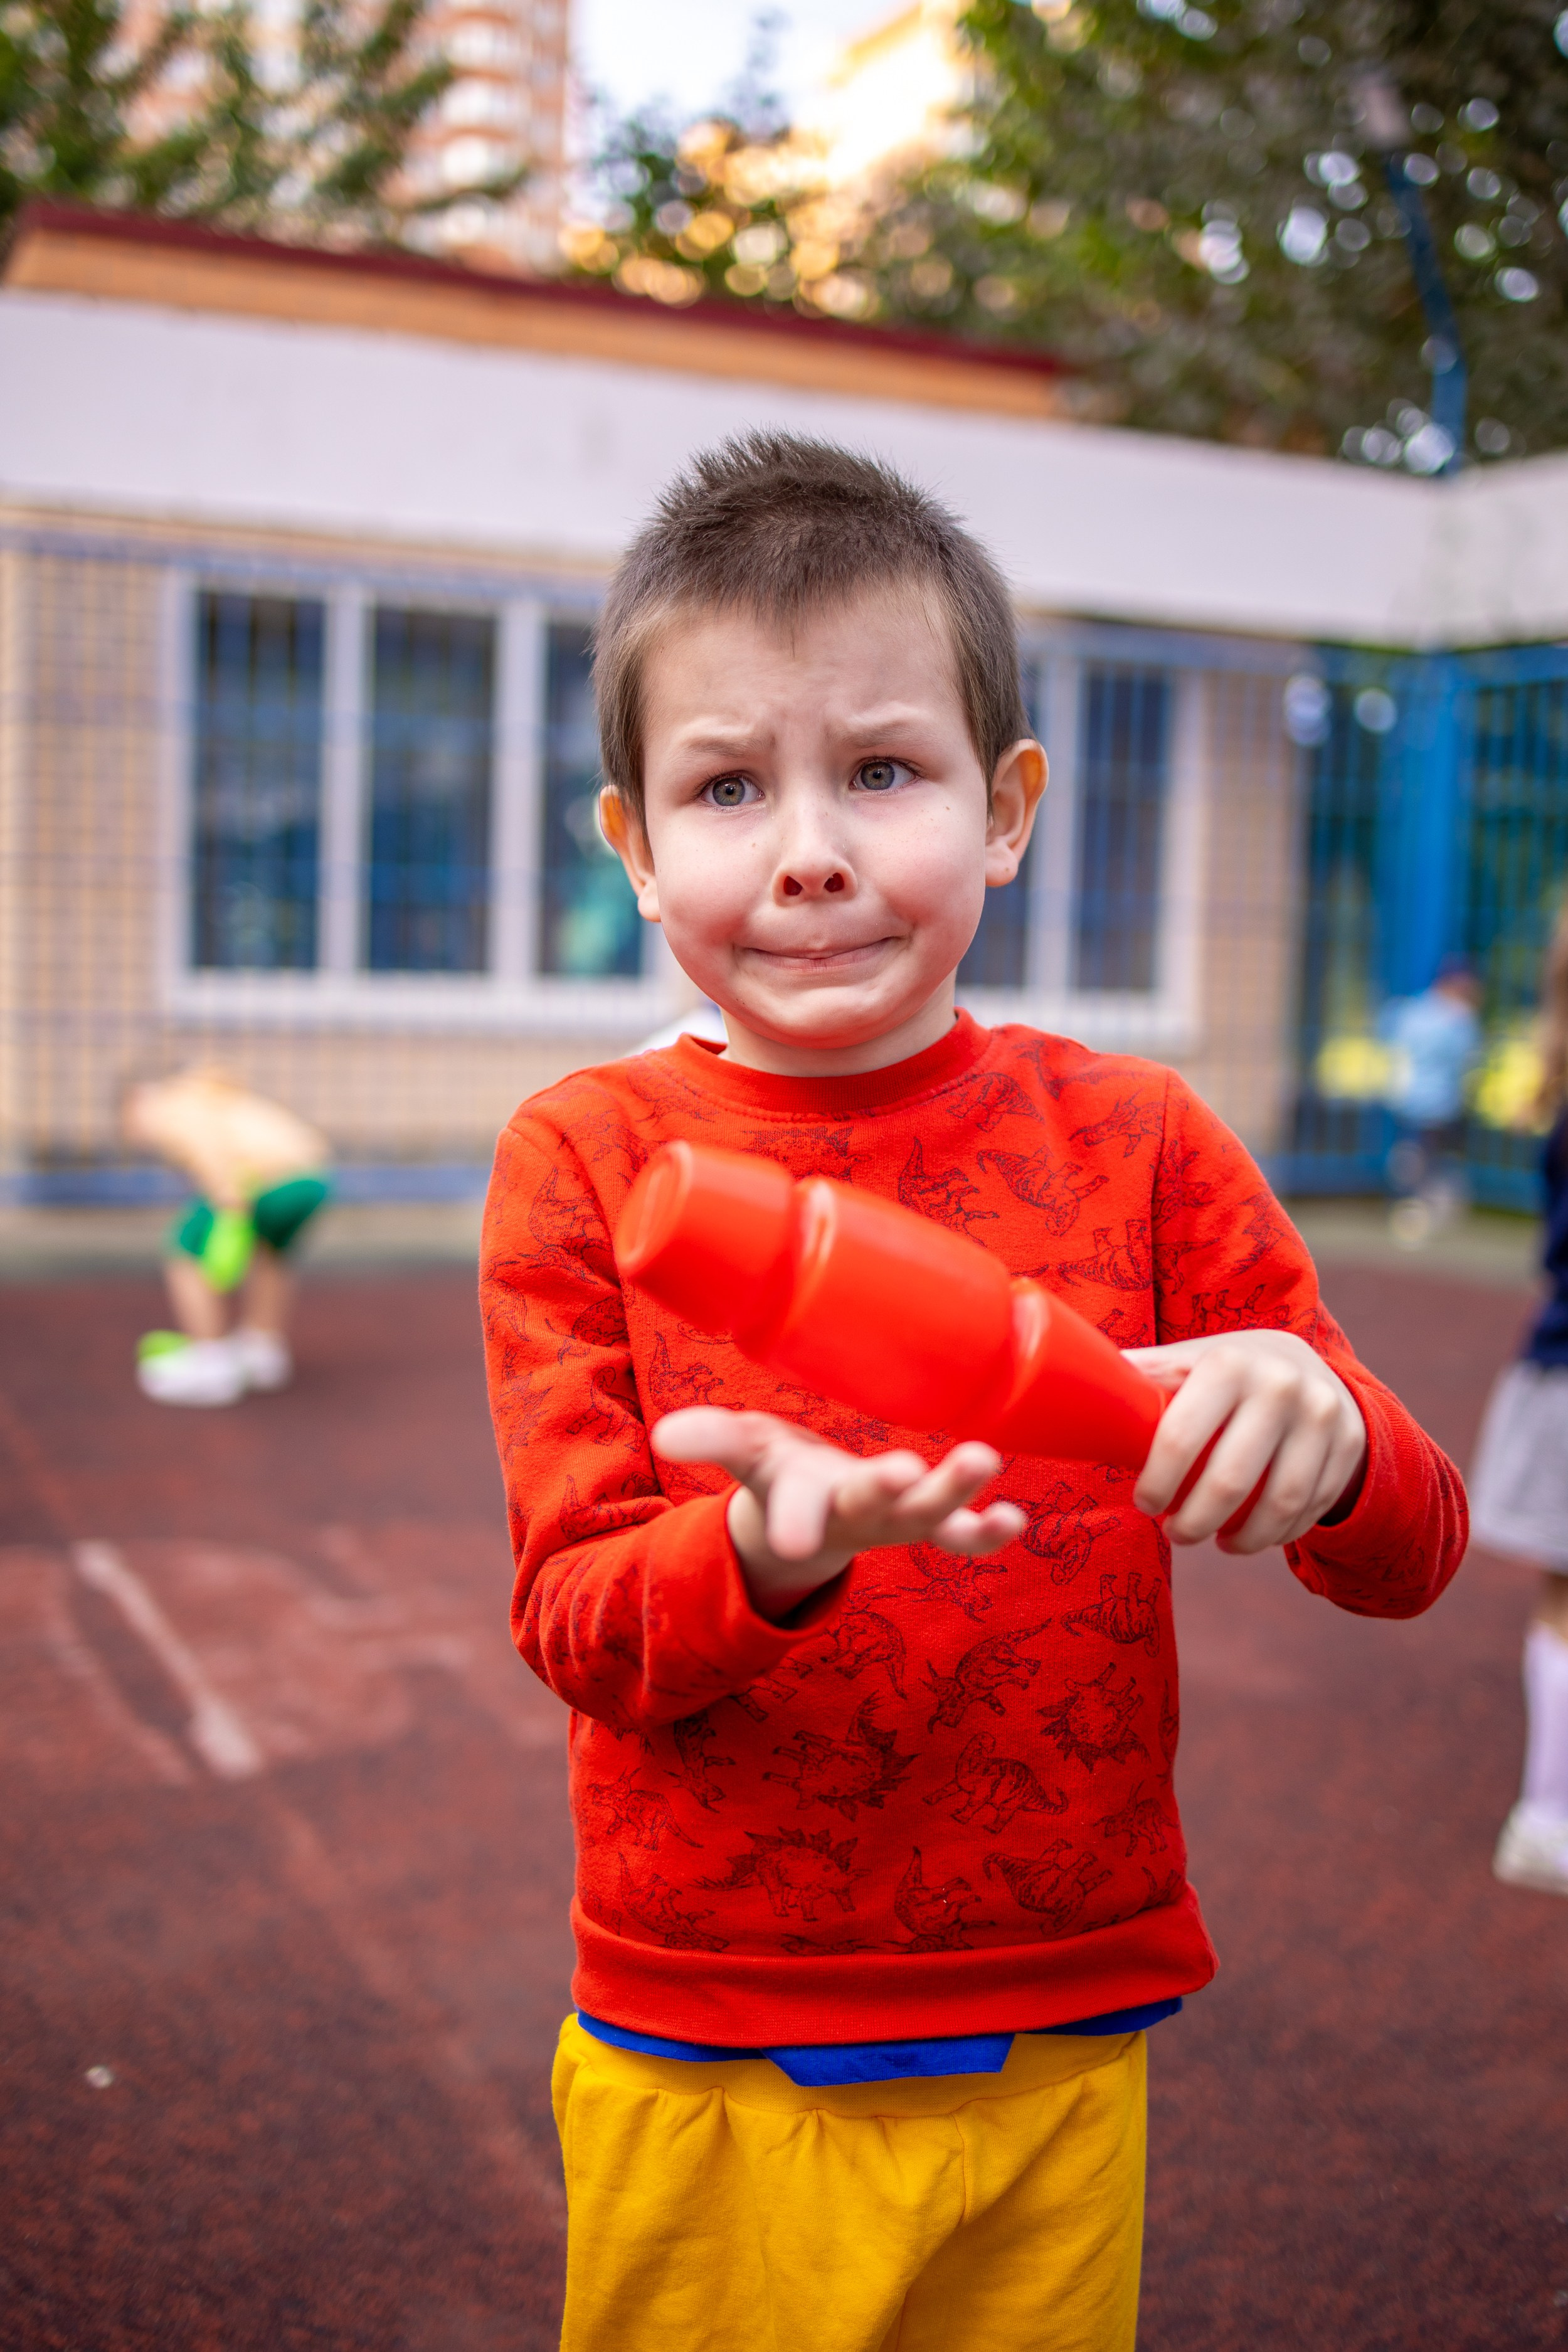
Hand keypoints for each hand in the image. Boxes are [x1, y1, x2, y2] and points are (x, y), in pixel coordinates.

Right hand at [651, 1408, 1025, 1621]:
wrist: (812, 1520)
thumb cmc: (780, 1472)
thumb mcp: (746, 1453)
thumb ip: (712, 1440)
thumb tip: (664, 1435)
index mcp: (802, 1497)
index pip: (794, 1507)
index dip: (793, 1523)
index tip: (792, 1544)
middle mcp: (852, 1514)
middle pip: (870, 1504)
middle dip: (885, 1490)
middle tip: (903, 1474)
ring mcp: (894, 1522)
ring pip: (928, 1514)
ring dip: (956, 1493)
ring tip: (985, 1460)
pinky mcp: (926, 1523)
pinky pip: (960, 1537)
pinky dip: (985, 1535)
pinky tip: (1016, 1518)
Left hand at [1126, 1329, 1366, 1553]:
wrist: (1309, 1364)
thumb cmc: (1224, 1372)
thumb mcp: (1188, 1360)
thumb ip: (1144, 1373)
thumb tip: (1060, 1378)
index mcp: (1227, 1362)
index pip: (1182, 1435)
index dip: (1157, 1482)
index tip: (1144, 1503)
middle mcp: (1280, 1386)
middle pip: (1230, 1482)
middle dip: (1193, 1523)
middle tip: (1173, 1533)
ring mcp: (1322, 1417)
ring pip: (1278, 1505)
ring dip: (1241, 1541)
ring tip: (1213, 1542)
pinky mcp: (1348, 1447)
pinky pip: (1310, 1509)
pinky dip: (1278, 1535)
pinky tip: (1252, 1539)